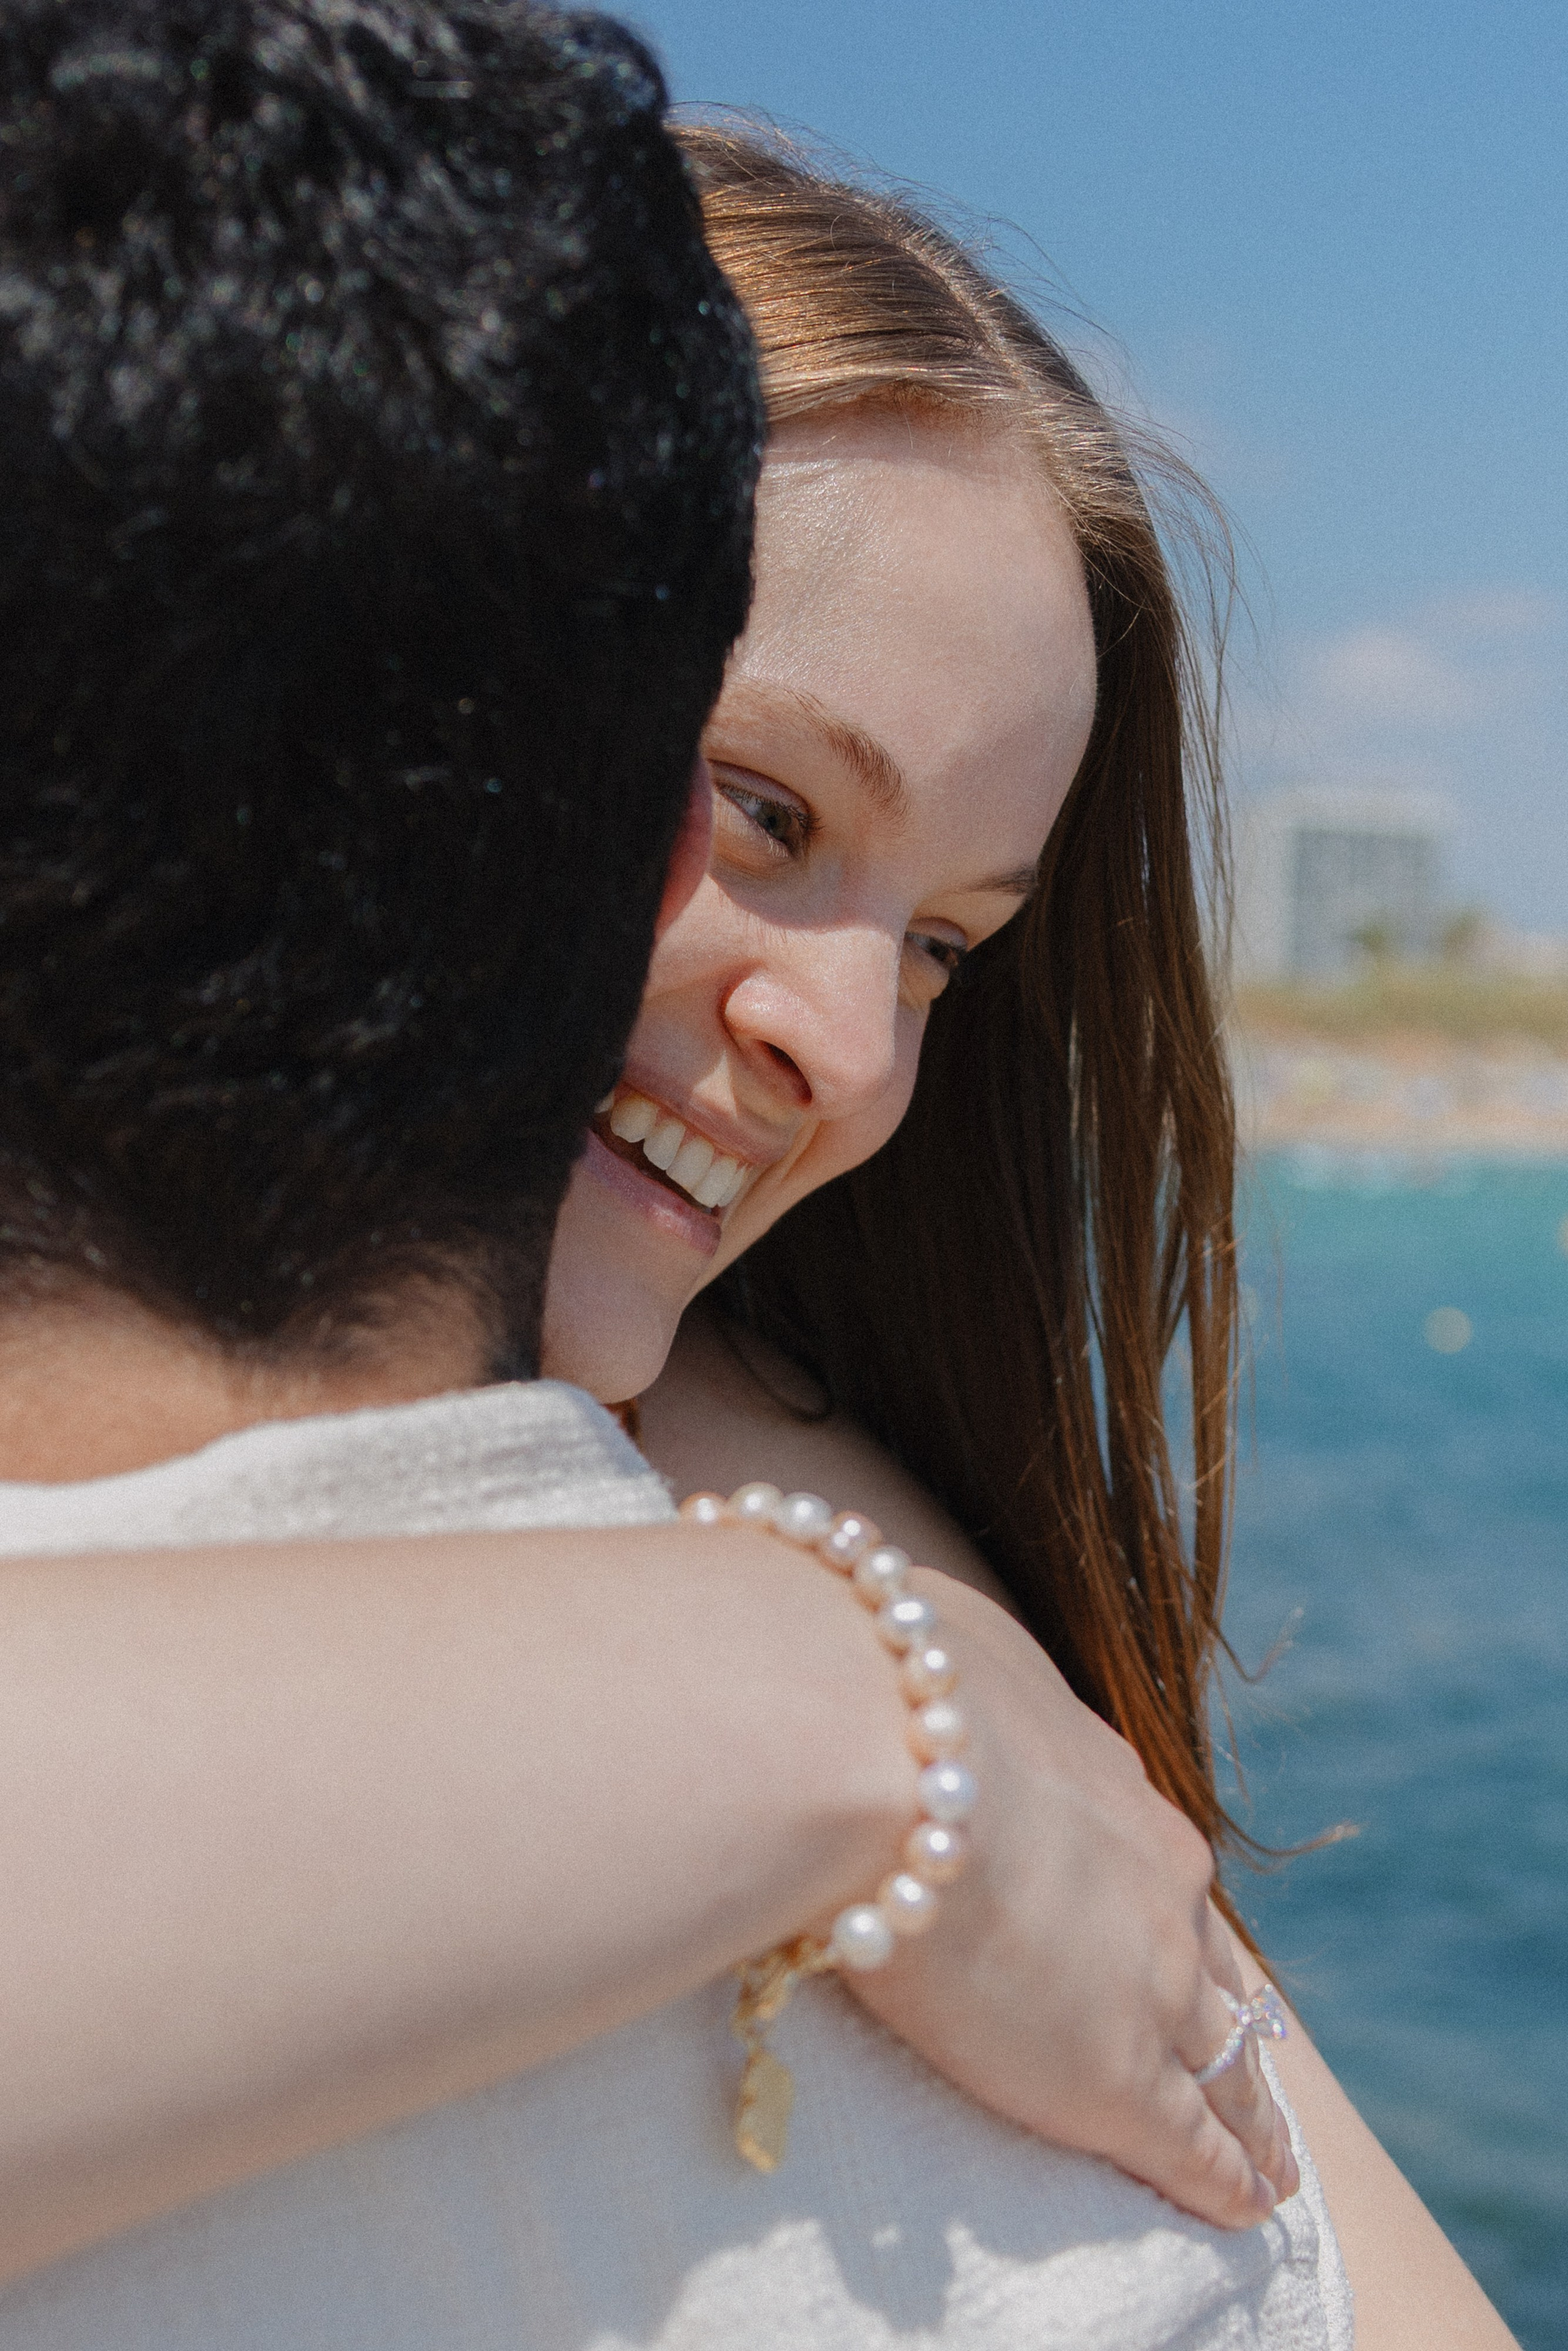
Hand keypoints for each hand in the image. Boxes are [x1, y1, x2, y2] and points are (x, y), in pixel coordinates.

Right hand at [843, 1570, 1298, 2229]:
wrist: (876, 1750)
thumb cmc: (884, 1684)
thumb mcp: (933, 1653)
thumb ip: (936, 1674)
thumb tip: (898, 1648)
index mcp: (1111, 1791)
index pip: (1157, 1873)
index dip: (1166, 1915)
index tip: (1176, 1942)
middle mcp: (1157, 1885)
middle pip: (1213, 1968)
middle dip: (1228, 2018)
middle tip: (1246, 2064)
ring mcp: (1147, 1983)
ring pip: (1223, 2059)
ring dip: (1246, 2109)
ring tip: (1266, 2159)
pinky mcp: (1115, 2077)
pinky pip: (1193, 2143)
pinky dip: (1227, 2176)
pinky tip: (1245, 2200)